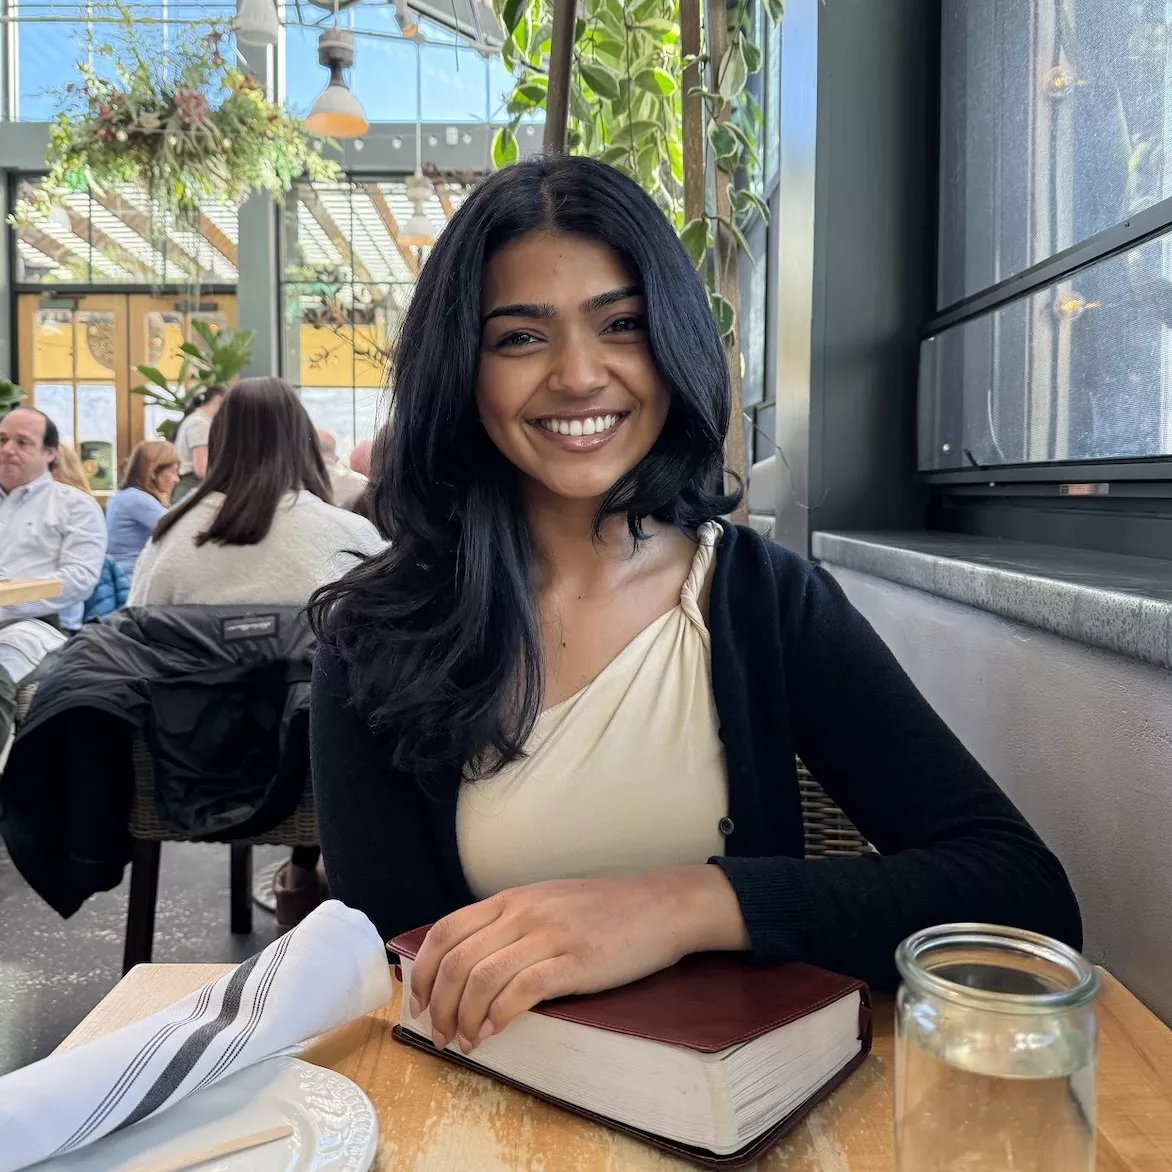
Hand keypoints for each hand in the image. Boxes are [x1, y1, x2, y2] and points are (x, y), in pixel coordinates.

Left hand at [408, 864, 747, 1053]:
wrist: (660, 906)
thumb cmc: (605, 911)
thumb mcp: (548, 903)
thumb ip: (512, 924)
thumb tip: (472, 962)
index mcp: (512, 899)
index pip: (447, 931)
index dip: (424, 971)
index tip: (420, 1003)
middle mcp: (523, 913)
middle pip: (458, 960)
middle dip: (438, 1004)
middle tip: (439, 1034)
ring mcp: (549, 935)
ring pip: (482, 978)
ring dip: (463, 1018)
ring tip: (464, 1042)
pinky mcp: (574, 961)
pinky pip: (521, 990)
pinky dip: (497, 1017)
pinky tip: (492, 1034)